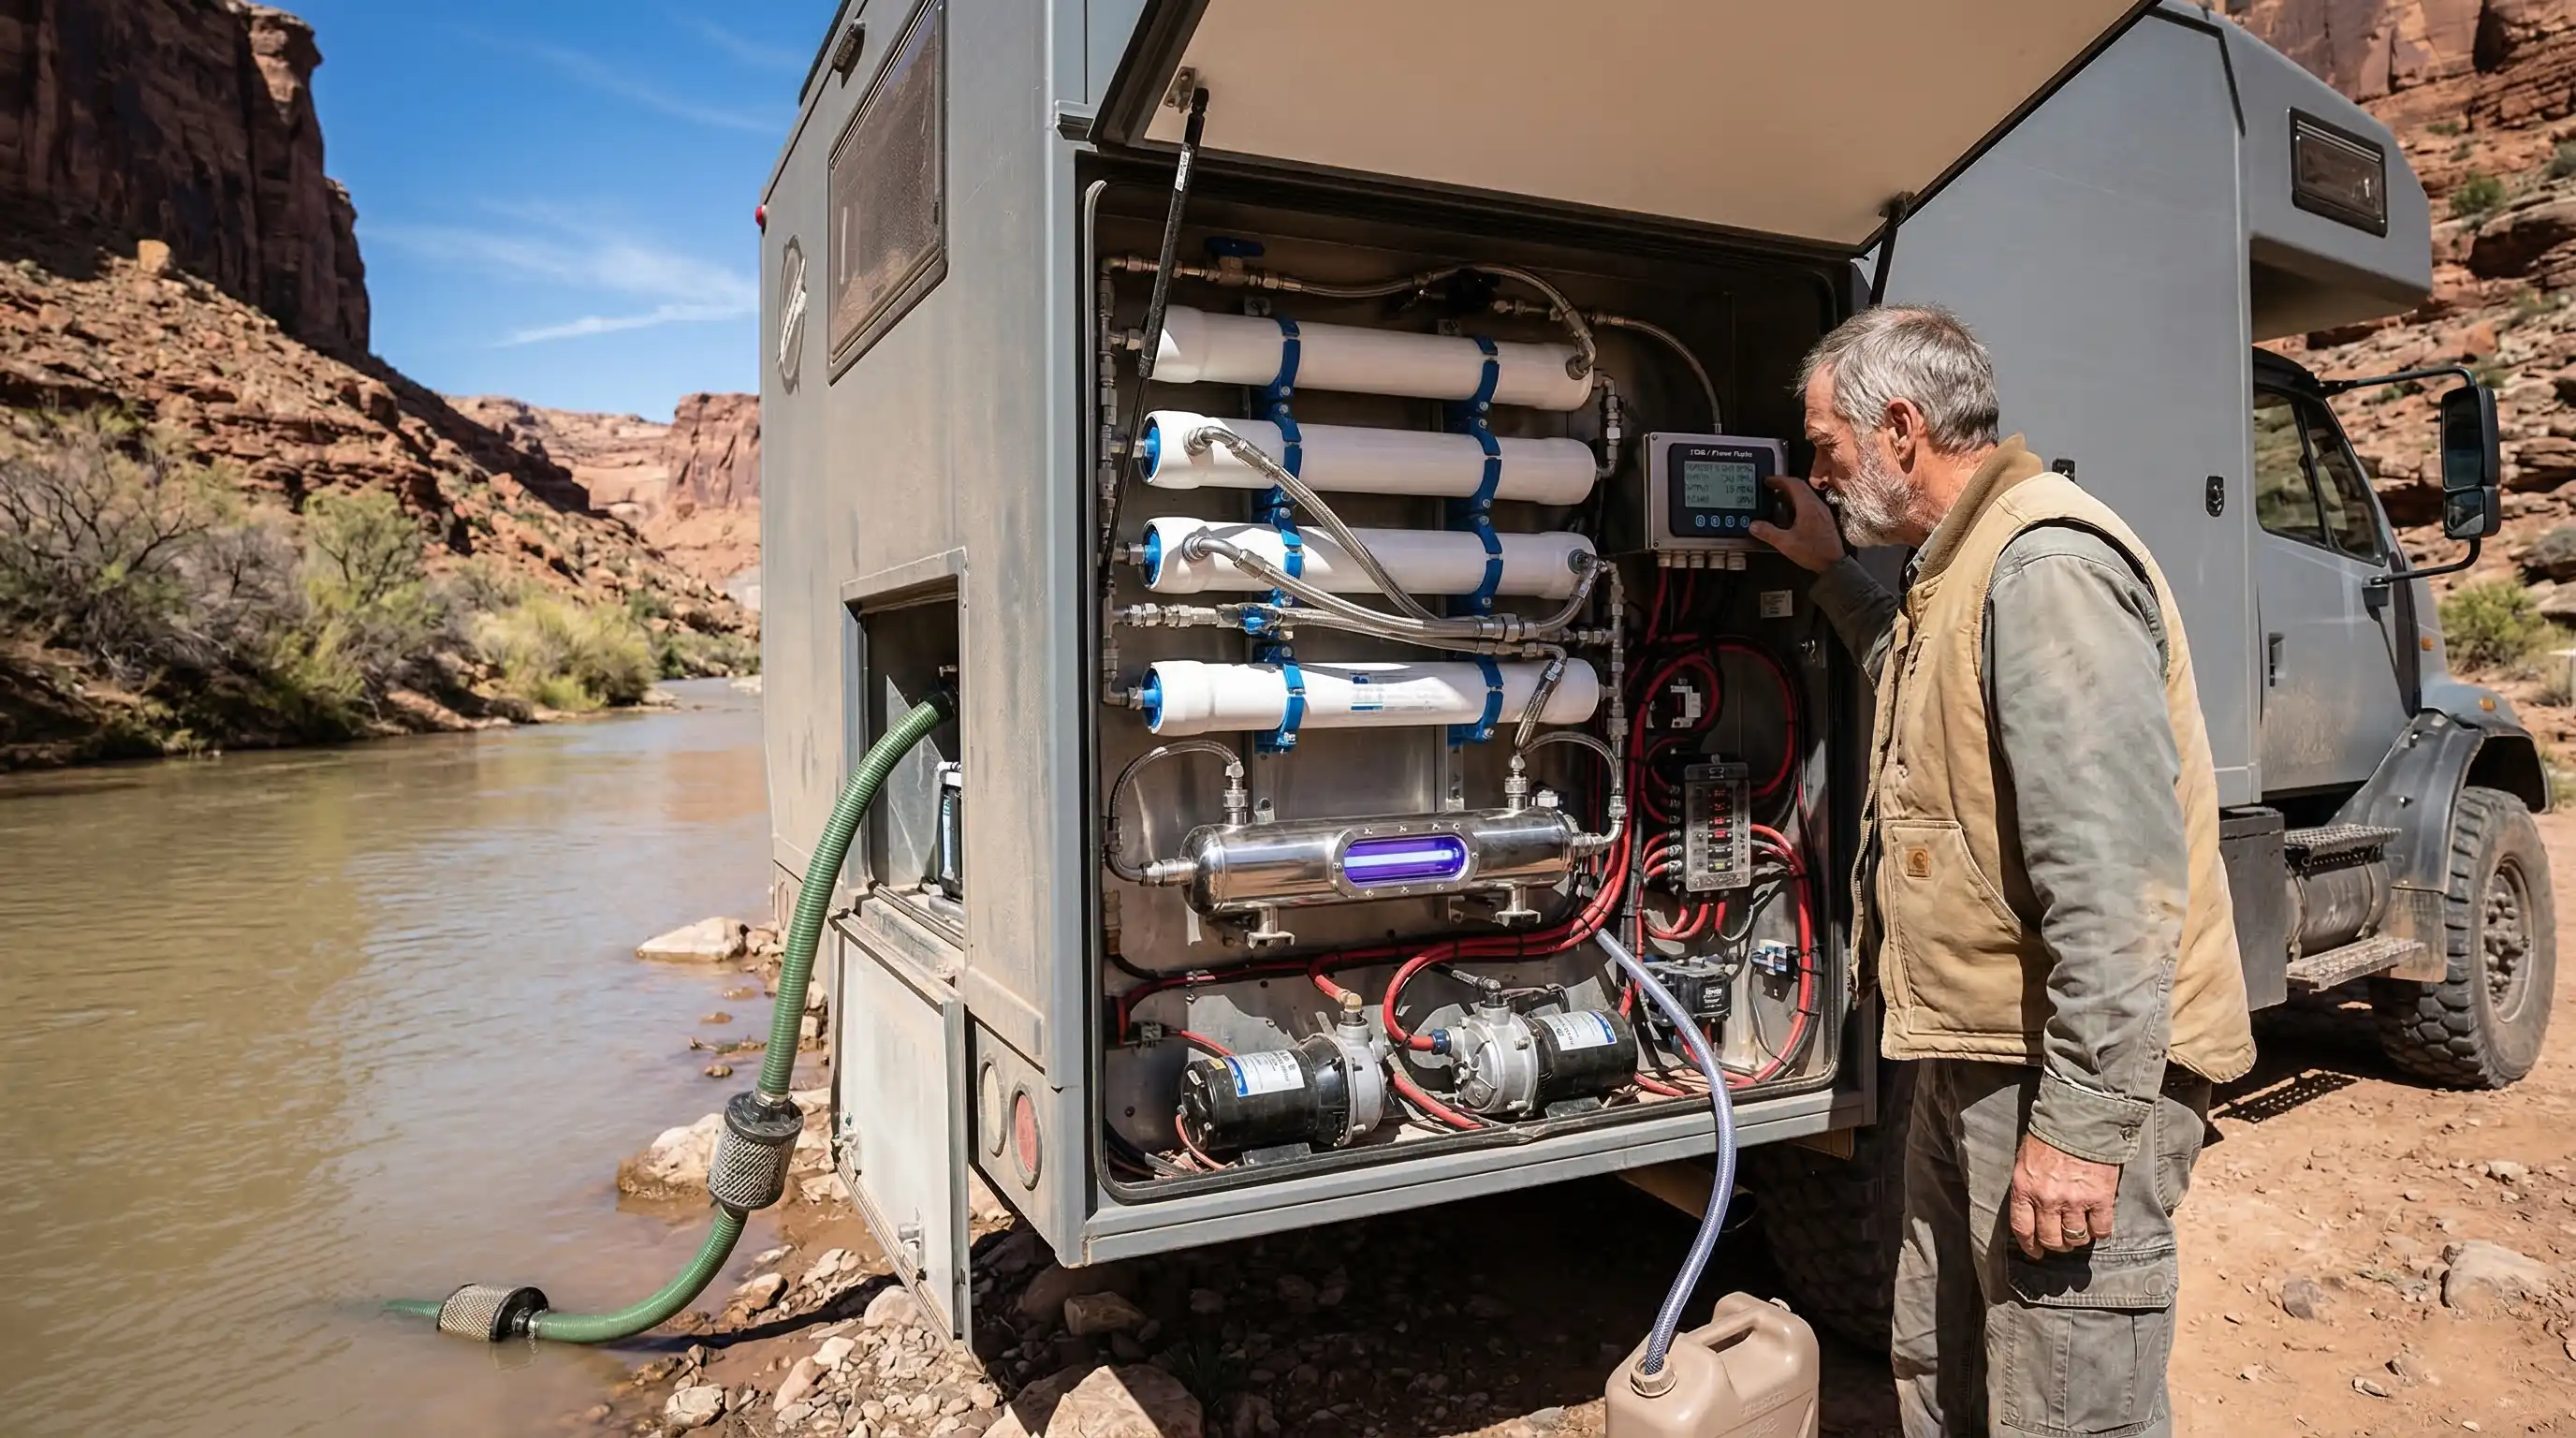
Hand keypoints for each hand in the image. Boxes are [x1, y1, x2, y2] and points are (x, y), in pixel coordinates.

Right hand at [1748, 473, 1843, 572]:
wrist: (1833, 563)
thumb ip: (1768, 533)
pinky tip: (1792, 512)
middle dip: (1785, 484)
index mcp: (1808, 506)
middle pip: (1801, 486)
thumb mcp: (1786, 543)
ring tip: (1779, 498)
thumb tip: (1754, 525)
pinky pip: (1810, 502)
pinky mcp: (1824, 518)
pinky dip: (1798, 501)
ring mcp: (1822, 511)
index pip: (1793, 484)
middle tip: (1772, 487)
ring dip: (1792, 493)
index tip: (1768, 480)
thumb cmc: (1813, 552)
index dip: (1779, 480)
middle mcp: (1817, 505)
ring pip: (1806, 494)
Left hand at [2007, 1133, 2119, 1259]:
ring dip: (2077, 1239)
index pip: (2023, 1229)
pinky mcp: (2100, 1198)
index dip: (2030, 1245)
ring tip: (2080, 1232)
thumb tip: (2032, 1211)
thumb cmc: (2049, 1136)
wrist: (2079, 1119)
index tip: (2036, 1251)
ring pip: (2076, 1237)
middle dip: (2056, 1244)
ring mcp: (2074, 1201)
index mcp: (2024, 1189)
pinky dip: (2099, 1232)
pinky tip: (2098, 1225)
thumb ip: (2028, 1187)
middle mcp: (2047, 1200)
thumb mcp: (2026, 1161)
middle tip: (2062, 1241)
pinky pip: (2101, 1229)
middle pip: (2051, 1239)